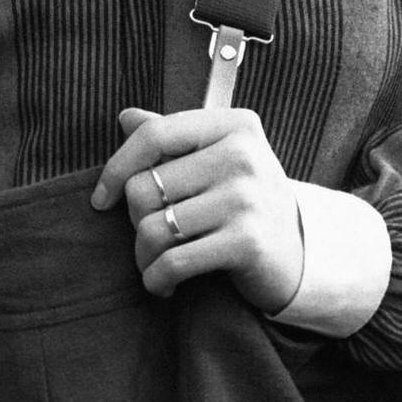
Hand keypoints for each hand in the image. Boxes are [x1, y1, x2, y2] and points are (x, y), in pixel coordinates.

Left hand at [91, 107, 303, 313]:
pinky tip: (164, 284)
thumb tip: (125, 117)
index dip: (116, 168)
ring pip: (153, 228)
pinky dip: (158, 280)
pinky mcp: (247, 242)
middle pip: (145, 186)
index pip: (153, 135)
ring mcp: (246, 198)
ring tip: (155, 263)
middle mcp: (242, 155)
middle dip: (135, 221)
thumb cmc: (246, 202)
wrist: (300, 254)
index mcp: (233, 126)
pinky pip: (173, 262)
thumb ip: (174, 138)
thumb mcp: (218, 160)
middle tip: (152, 237)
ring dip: (143, 257)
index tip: (101, 199)